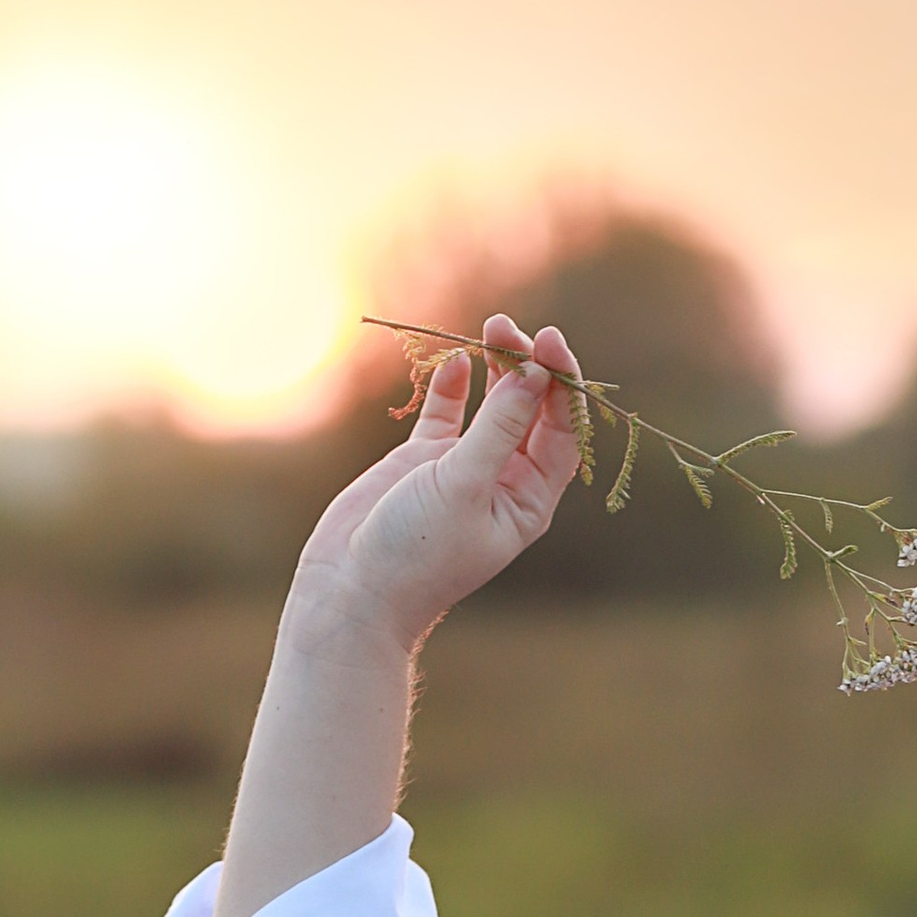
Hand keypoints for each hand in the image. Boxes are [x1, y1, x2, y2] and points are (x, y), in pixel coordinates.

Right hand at [292, 310, 587, 653]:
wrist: (354, 589)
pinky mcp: (424, 459)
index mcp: (529, 499)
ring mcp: (464, 467)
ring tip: (491, 327)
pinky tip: (456, 361)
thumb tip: (532, 376)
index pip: (561, 431)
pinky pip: (448, 413)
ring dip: (496, 366)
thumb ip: (497, 429)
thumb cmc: (417, 551)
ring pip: (493, 404)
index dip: (560, 384)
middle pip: (531, 410)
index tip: (549, 343)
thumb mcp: (463, 486)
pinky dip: (454, 386)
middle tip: (509, 326)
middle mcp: (504, 481)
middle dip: (527, 366)